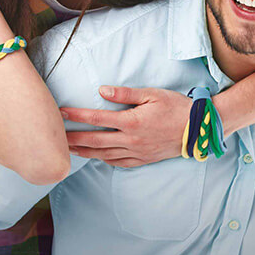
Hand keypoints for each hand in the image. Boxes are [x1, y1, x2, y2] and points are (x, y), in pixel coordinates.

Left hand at [60, 86, 191, 166]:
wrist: (198, 128)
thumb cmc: (177, 108)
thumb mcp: (152, 94)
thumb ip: (125, 94)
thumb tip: (102, 91)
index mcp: (131, 122)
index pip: (97, 119)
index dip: (77, 116)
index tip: (61, 113)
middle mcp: (131, 140)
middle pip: (95, 141)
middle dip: (73, 138)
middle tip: (56, 138)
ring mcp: (137, 152)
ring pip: (104, 155)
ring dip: (85, 152)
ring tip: (70, 150)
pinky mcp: (144, 159)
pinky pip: (119, 163)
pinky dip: (104, 161)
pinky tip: (96, 158)